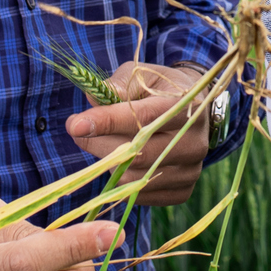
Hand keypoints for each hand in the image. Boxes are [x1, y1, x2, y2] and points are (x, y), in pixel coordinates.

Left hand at [65, 63, 210, 206]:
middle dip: (98, 142)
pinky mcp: (183, 191)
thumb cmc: (160, 89)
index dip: (108, 121)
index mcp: (187, 106)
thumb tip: (93, 101)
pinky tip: (123, 161)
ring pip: (134, 177)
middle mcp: (194, 141)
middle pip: (137, 153)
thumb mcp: (142, 75)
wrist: (194, 112)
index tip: (75, 125)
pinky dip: (122, 180)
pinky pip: (139, 195)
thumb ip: (119, 85)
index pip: (144, 117)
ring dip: (108, 163)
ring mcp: (191, 170)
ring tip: (104, 143)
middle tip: (78, 130)